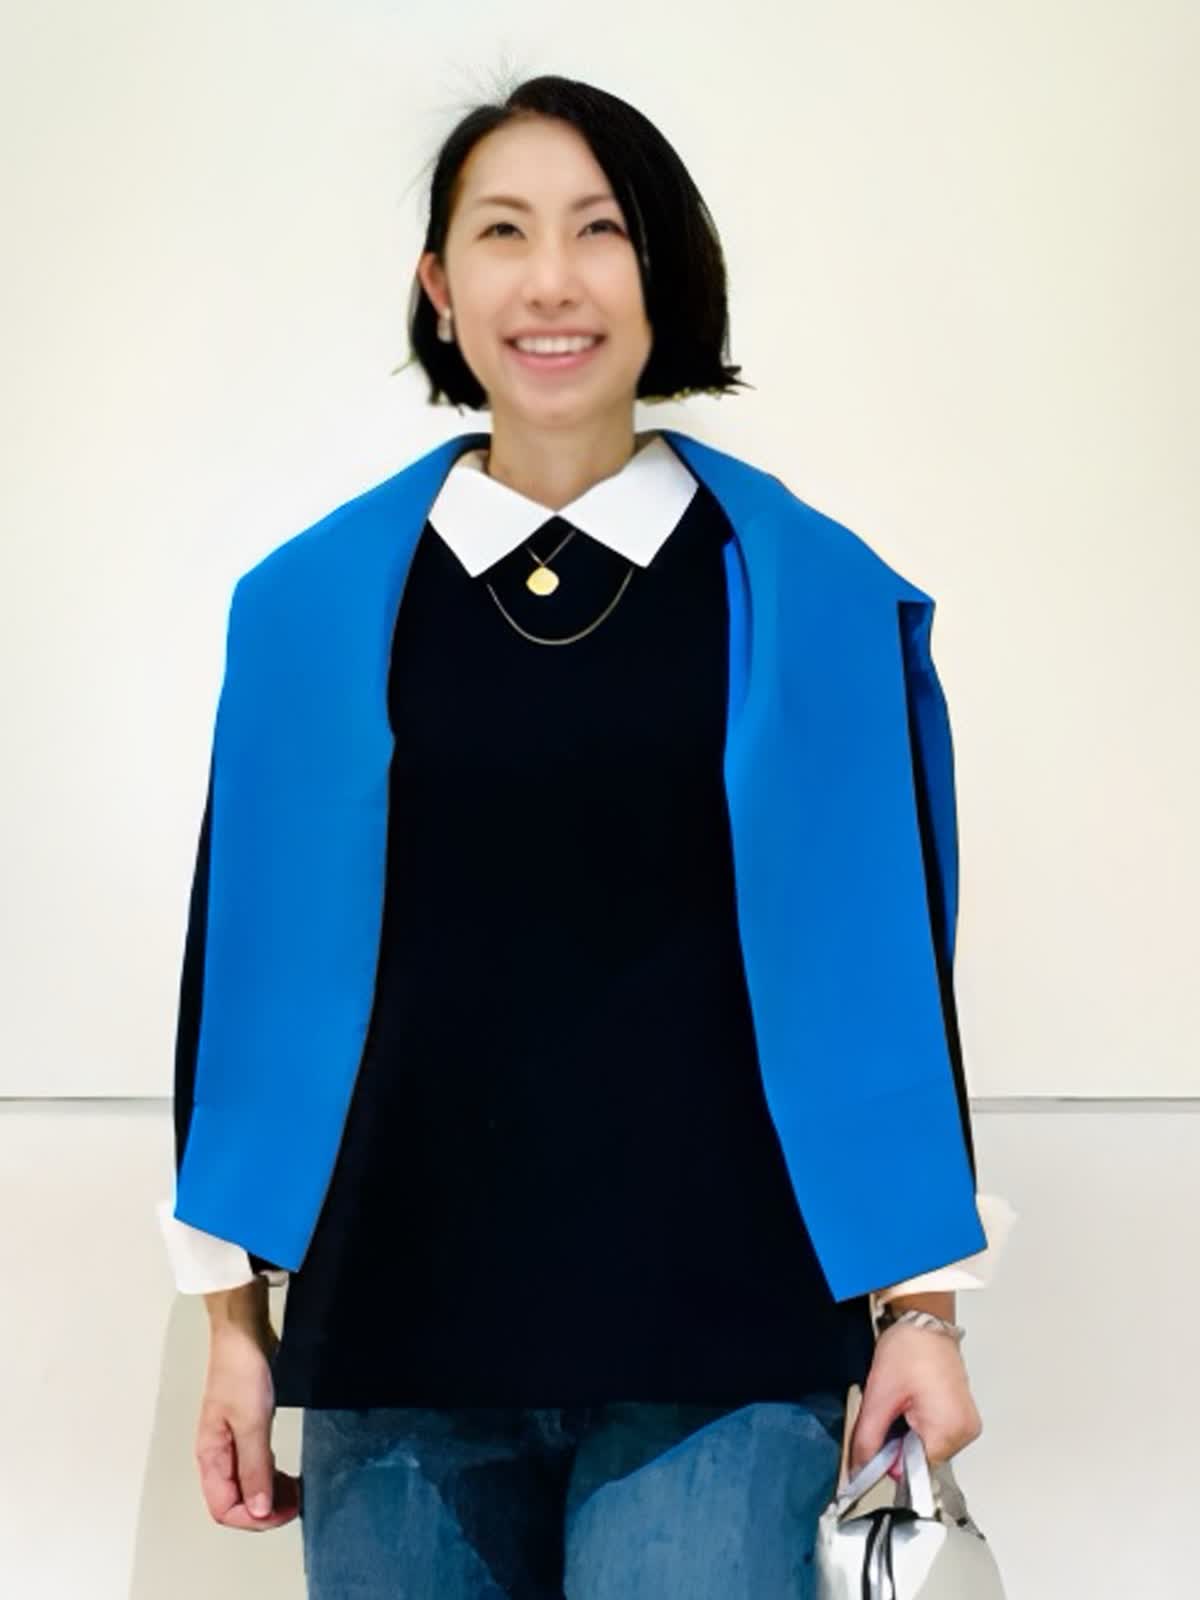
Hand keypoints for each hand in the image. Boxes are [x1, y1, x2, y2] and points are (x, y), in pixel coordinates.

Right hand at [194, 1322, 299, 1531]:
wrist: (244, 1335)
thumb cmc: (240, 1370)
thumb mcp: (252, 1422)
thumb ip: (254, 1468)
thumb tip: (258, 1510)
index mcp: (210, 1456)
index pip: (225, 1509)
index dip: (254, 1518)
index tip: (283, 1511)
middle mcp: (217, 1455)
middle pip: (235, 1502)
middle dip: (264, 1511)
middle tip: (294, 1504)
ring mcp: (231, 1443)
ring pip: (246, 1486)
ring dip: (269, 1496)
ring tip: (294, 1492)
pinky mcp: (246, 1430)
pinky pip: (255, 1467)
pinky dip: (271, 1477)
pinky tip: (286, 1474)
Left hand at [847, 1322, 980, 1475]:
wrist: (924, 1320)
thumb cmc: (909, 1347)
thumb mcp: (879, 1395)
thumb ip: (867, 1439)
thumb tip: (859, 1469)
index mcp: (950, 1431)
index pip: (915, 1471)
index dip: (892, 1454)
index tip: (884, 1431)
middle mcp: (965, 1432)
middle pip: (922, 1459)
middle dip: (901, 1439)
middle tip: (896, 1406)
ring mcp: (967, 1424)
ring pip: (927, 1446)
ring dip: (911, 1430)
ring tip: (908, 1398)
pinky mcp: (962, 1415)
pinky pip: (936, 1433)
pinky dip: (921, 1421)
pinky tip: (917, 1398)